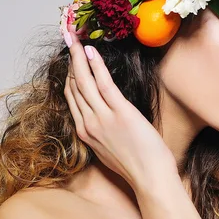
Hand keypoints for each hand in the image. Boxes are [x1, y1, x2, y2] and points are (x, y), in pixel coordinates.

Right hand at [63, 28, 177, 189]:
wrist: (150, 178)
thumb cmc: (138, 167)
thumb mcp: (111, 151)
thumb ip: (103, 134)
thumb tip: (107, 120)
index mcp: (85, 134)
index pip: (72, 99)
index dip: (69, 78)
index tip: (70, 63)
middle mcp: (88, 124)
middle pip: (74, 87)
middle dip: (70, 62)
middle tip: (69, 42)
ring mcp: (103, 118)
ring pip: (84, 83)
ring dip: (78, 58)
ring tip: (75, 40)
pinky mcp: (120, 113)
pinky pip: (104, 84)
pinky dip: (96, 66)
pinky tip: (91, 52)